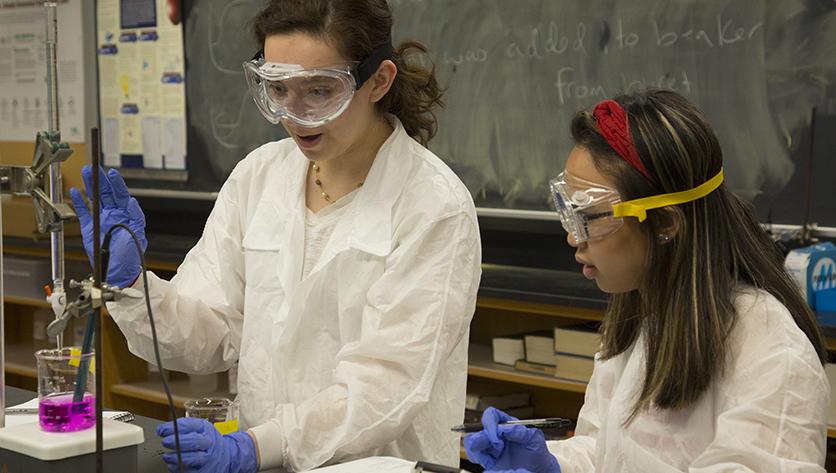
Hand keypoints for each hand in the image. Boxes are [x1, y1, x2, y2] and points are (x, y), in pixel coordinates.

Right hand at [70, 166, 146, 287]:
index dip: (117, 184)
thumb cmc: (131, 255)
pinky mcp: (89, 227)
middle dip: (100, 180)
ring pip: (94, 199)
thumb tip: (132, 202)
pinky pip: (83, 212)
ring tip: (85, 173)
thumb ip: (135, 217)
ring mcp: (101, 220)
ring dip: (89, 187)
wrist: (119, 271)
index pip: (121, 195)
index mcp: (126, 215)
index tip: (112, 173)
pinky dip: (78, 203)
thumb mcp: (137, 235)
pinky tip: (74, 192)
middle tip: (94, 168)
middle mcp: (113, 214)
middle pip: (106, 193)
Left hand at [157, 417, 257, 472]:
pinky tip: (174, 465)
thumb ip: (182, 427)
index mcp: (206, 429)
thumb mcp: (200, 429)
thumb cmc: (209, 441)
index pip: (190, 425)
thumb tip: (161, 429)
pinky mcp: (206, 471)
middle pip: (194, 441)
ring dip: (177, 457)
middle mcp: (209, 442)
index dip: (173, 427)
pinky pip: (191, 471)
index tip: (161, 430)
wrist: (227, 455)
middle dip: (176, 441)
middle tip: (165, 442)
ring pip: (193, 458)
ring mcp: (209, 458)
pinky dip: (179, 468)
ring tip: (168, 456)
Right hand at [464, 407, 560, 472]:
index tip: (496, 435)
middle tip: (496, 448)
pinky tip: (490, 463)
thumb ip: (521, 431)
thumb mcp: (535, 439)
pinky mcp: (488, 461)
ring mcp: (490, 448)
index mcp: (506, 425)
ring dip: (477, 449)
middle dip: (481, 438)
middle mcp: (496, 435)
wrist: (539, 471)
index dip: (490, 423)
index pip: (492, 415)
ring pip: (472, 443)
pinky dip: (478, 458)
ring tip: (491, 459)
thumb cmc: (537, 453)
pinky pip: (474, 456)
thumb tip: (506, 429)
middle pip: (477, 429)